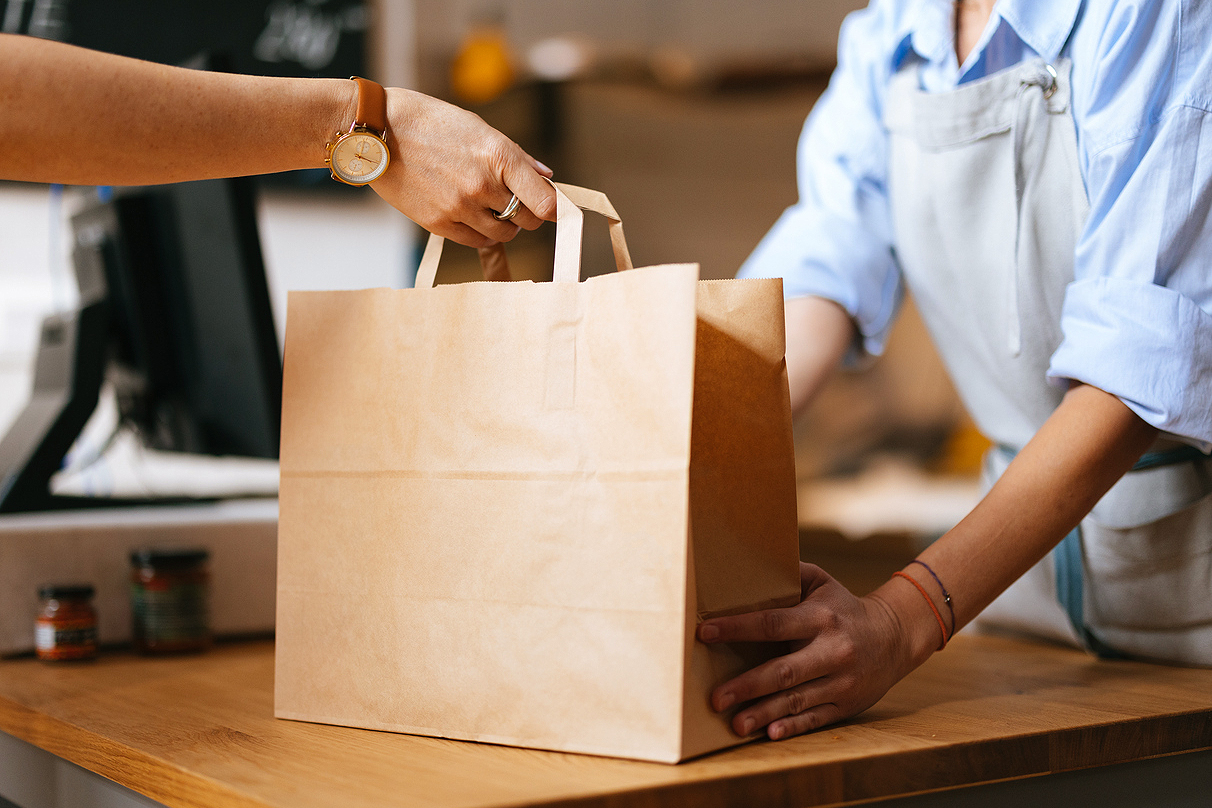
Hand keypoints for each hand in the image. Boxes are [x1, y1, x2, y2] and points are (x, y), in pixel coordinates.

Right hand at [374, 88, 555, 246]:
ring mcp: (461, 207)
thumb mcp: (479, 129)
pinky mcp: (439, 223)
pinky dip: (482, 233)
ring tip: (489, 206)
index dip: (555, 209)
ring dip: (504, 224)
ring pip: (503, 234)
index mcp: (499, 156)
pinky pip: (476, 241)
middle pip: (527, 220)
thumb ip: (516, 157)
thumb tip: (547, 177)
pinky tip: (473, 216)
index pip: (545, 202)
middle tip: (515, 202)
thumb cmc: (432, 123)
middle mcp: (483, 185)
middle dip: (527, 214)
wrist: (380, 132)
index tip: (553, 209)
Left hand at [697, 563, 916, 739]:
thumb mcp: (822, 582)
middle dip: (747, 685)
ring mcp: (841, 681)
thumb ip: (790, 573)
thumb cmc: (843, 607)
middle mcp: (832, 650)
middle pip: (784, 670)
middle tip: (715, 698)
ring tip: (735, 723)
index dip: (737, 628)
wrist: (895, 636)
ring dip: (764, 713)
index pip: (773, 623)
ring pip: (798, 700)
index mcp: (820, 618)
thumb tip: (749, 564)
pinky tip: (771, 733)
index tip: (705, 633)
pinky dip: (794, 727)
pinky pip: (817, 719)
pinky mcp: (847, 704)